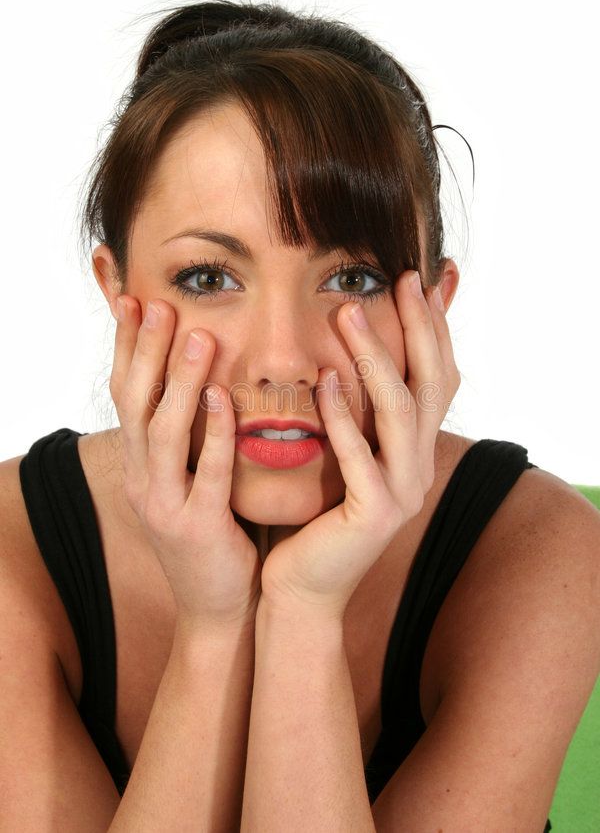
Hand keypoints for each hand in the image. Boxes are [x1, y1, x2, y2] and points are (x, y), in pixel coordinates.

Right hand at [110, 296, 261, 631]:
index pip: (125, 395)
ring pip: (163, 432)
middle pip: (134, 404)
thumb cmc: (215, 533)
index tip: (135, 301)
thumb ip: (191, 436)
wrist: (220, 608)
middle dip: (145, 351)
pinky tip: (226, 398)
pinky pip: (206, 472)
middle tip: (159, 304)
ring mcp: (164, 505)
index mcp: (140, 466)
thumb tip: (204, 381)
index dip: (128, 347)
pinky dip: (213, 432)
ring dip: (181, 381)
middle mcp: (142, 481)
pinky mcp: (197, 527)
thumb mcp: (191, 480)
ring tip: (199, 336)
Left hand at [259, 270, 460, 620]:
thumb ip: (353, 414)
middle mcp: (419, 467)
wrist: (300, 586)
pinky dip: (344, 418)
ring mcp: (403, 493)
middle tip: (401, 279)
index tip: (418, 280)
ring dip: (375, 359)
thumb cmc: (313, 515)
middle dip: (418, 328)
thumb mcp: (342, 456)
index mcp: (414, 451)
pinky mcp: (375, 515)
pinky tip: (324, 382)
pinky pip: (361, 458)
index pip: (436, 378)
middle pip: (431, 385)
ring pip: (399, 413)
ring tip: (348, 314)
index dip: (433, 329)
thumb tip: (342, 358)